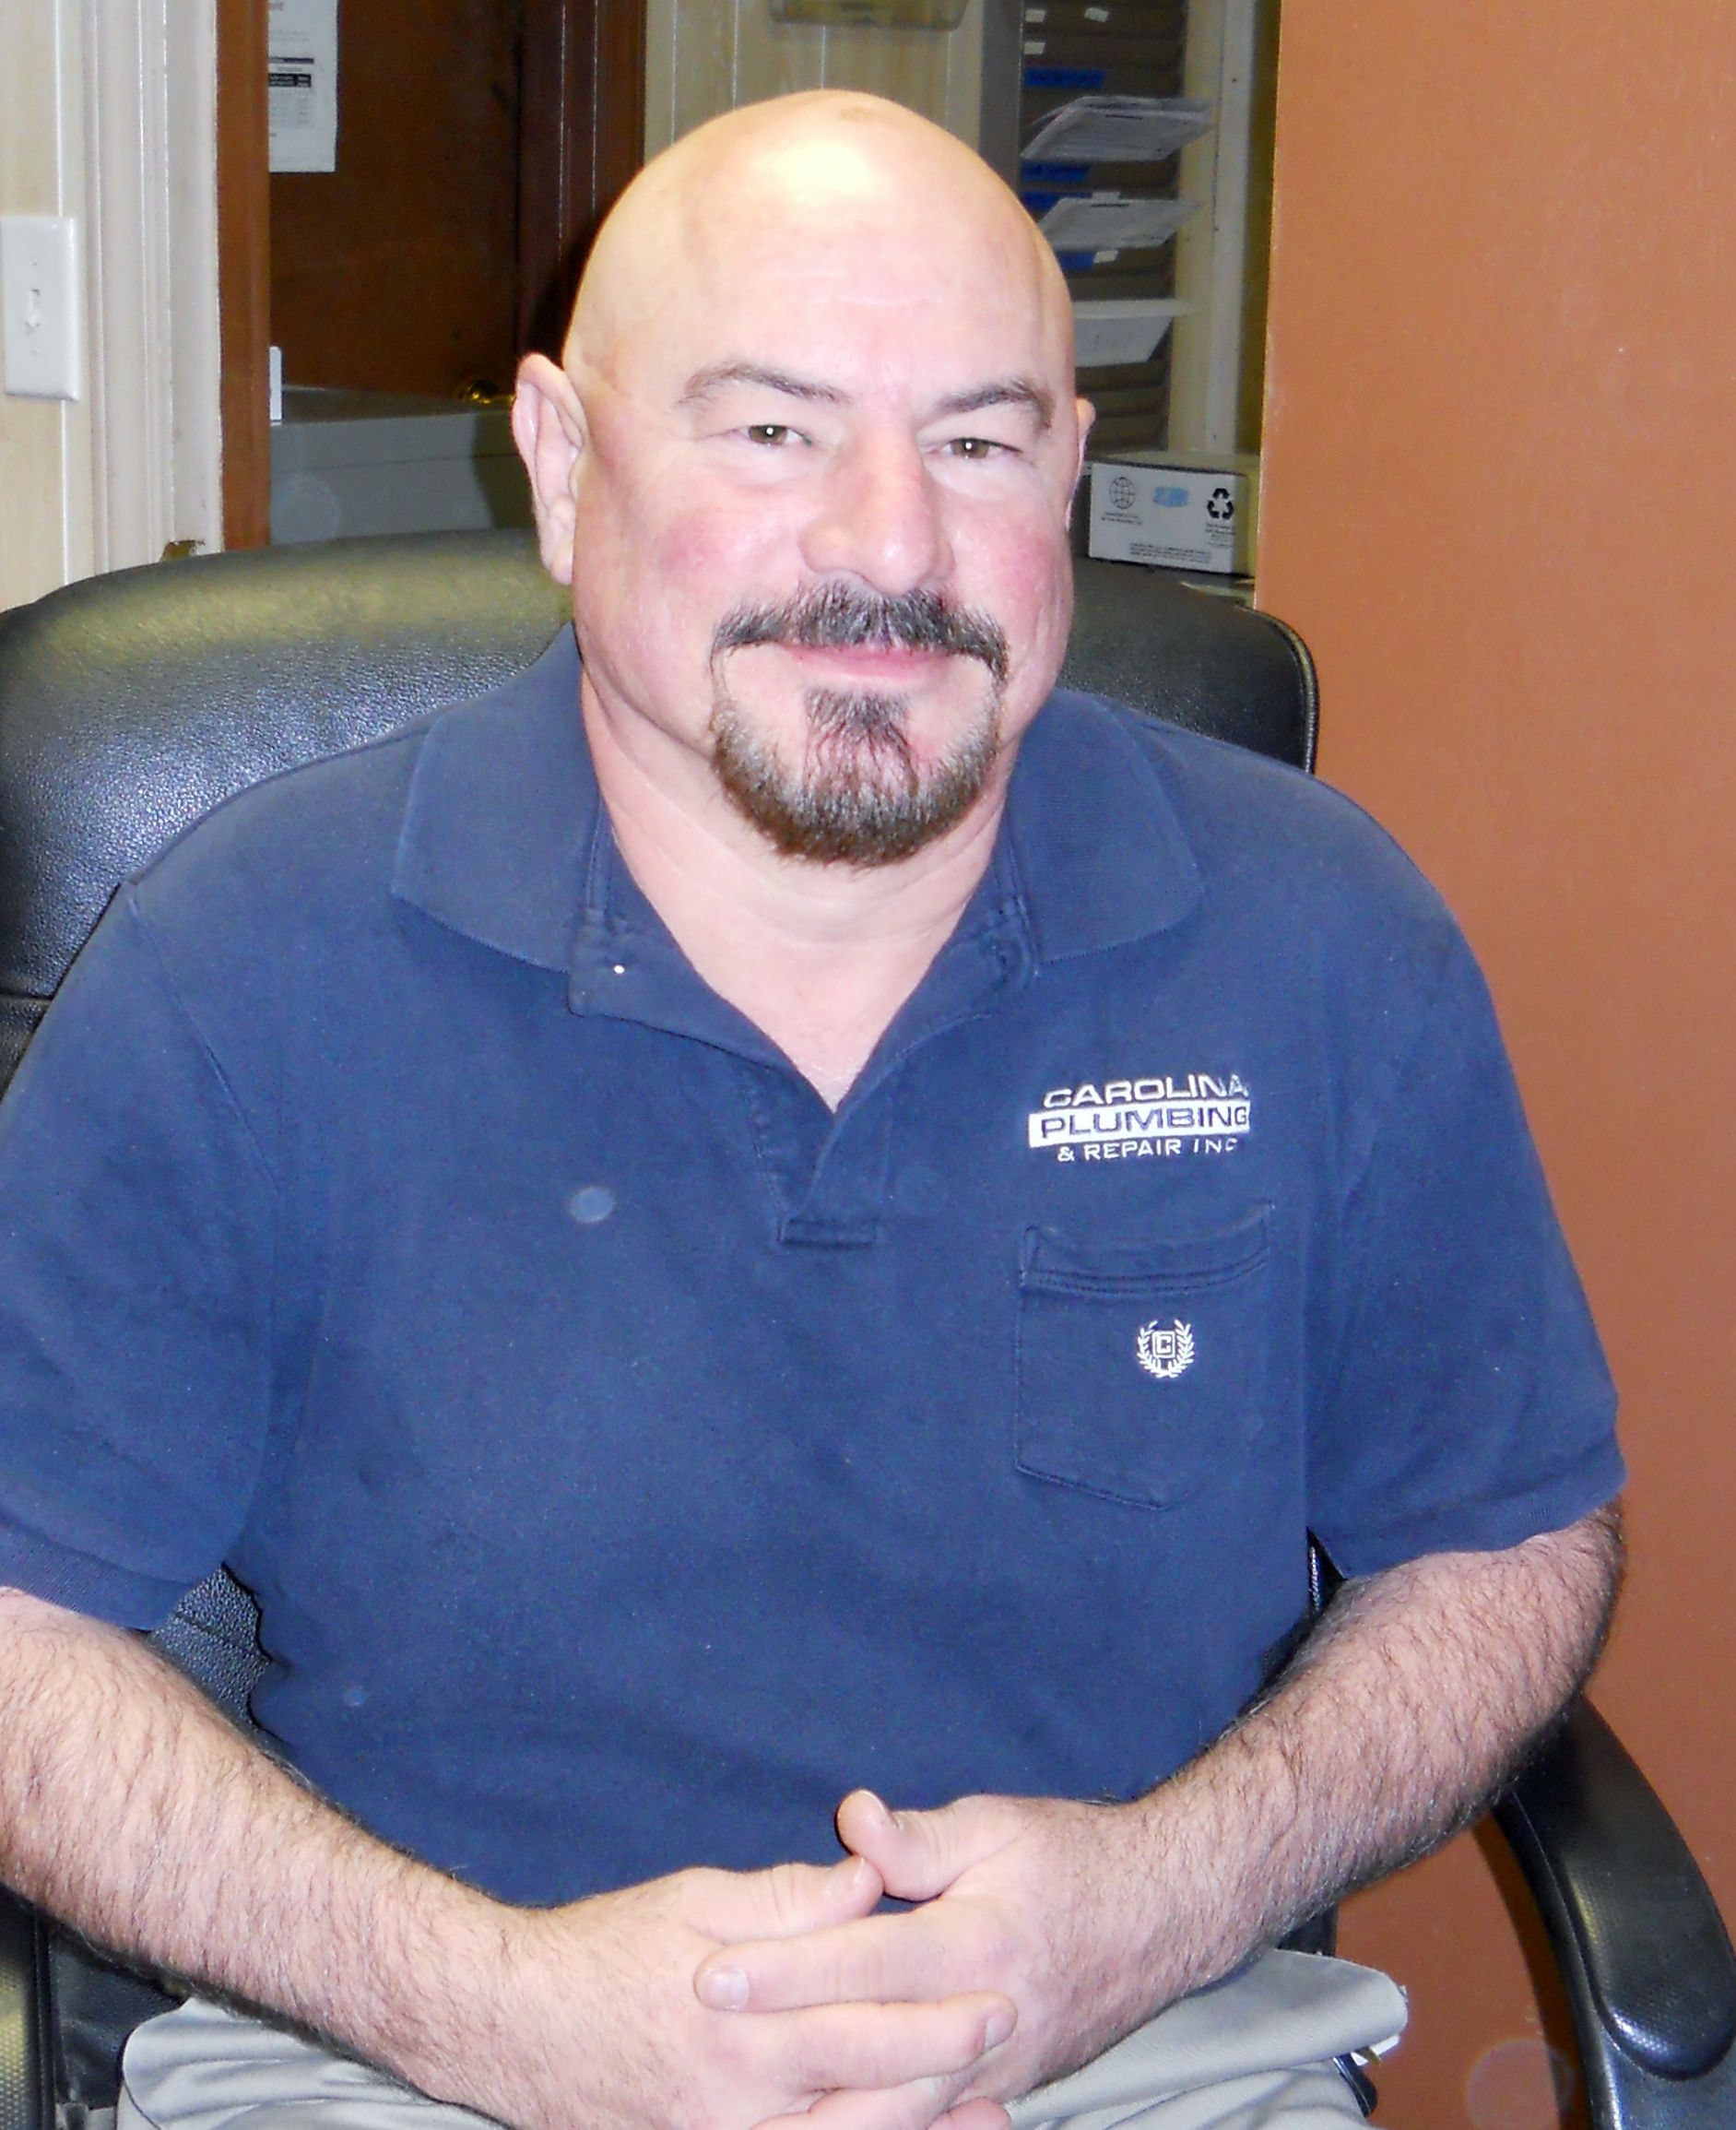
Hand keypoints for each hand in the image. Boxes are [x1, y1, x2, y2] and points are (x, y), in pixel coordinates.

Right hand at [414, 1853, 1016, 2129]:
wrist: (512, 2026)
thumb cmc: (604, 1951)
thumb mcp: (694, 1900)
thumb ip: (787, 1898)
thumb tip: (868, 1878)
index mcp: (741, 2025)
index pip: (862, 2022)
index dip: (936, 2012)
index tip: (997, 1990)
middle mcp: (739, 2101)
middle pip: (869, 2097)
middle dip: (947, 2073)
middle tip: (1007, 2042)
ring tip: (989, 2112)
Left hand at [693, 1792, 1186, 2105]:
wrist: (1165, 1917)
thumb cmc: (1074, 1857)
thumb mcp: (999, 1825)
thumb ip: (921, 1837)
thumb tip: (852, 1821)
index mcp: (978, 1943)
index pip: (860, 1962)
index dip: (783, 1968)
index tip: (711, 1970)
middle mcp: (984, 2019)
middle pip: (860, 2043)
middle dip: (774, 2039)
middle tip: (696, 2030)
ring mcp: (994, 2069)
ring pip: (890, 2103)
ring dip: (812, 2089)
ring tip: (735, 2076)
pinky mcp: (999, 2090)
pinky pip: (923, 2117)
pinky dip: (865, 2117)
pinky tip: (807, 2109)